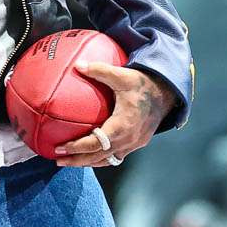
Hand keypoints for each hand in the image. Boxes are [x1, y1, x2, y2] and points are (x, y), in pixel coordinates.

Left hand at [54, 63, 177, 168]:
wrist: (167, 93)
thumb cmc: (143, 84)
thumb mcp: (122, 76)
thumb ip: (100, 70)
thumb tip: (78, 65)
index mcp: (122, 126)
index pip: (94, 144)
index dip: (75, 148)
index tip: (59, 148)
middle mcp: (127, 140)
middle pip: (97, 158)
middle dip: (76, 161)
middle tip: (58, 160)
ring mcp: (133, 144)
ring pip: (107, 160)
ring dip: (88, 162)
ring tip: (71, 161)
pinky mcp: (137, 143)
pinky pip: (116, 156)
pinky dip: (102, 158)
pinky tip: (92, 154)